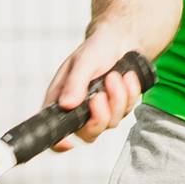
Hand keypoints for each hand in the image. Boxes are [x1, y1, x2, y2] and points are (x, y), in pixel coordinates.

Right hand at [41, 28, 145, 151]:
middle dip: (100, 116)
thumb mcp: (84, 61)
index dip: (58, 142)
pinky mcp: (118, 108)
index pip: (54, 130)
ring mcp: (100, 111)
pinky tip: (127, 76)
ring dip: (117, 98)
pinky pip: (128, 110)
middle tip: (101, 94)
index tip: (69, 143)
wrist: (122, 40)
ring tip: (115, 76)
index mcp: (61, 100)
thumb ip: (75, 83)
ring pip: (111, 122)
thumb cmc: (97, 48)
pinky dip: (130, 92)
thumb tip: (67, 105)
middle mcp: (79, 110)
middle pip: (88, 134)